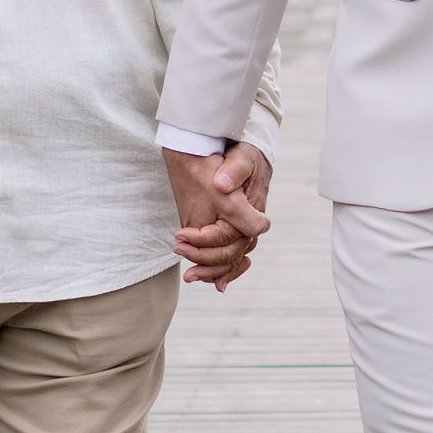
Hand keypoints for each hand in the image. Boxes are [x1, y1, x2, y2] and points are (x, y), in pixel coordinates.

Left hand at [165, 142, 273, 288]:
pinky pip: (232, 258)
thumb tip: (222, 185)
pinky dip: (220, 270)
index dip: (209, 238)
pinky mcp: (233, 231)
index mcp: (253, 207)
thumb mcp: (242, 156)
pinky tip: (206, 278)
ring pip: (233, 259)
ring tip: (190, 276)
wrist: (241, 154)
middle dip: (206, 259)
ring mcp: (243, 229)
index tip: (182, 233)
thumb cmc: (243, 154)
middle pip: (233, 252)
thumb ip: (235, 170)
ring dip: (212, 270)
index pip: (238, 234)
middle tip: (179, 250)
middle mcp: (250, 223)